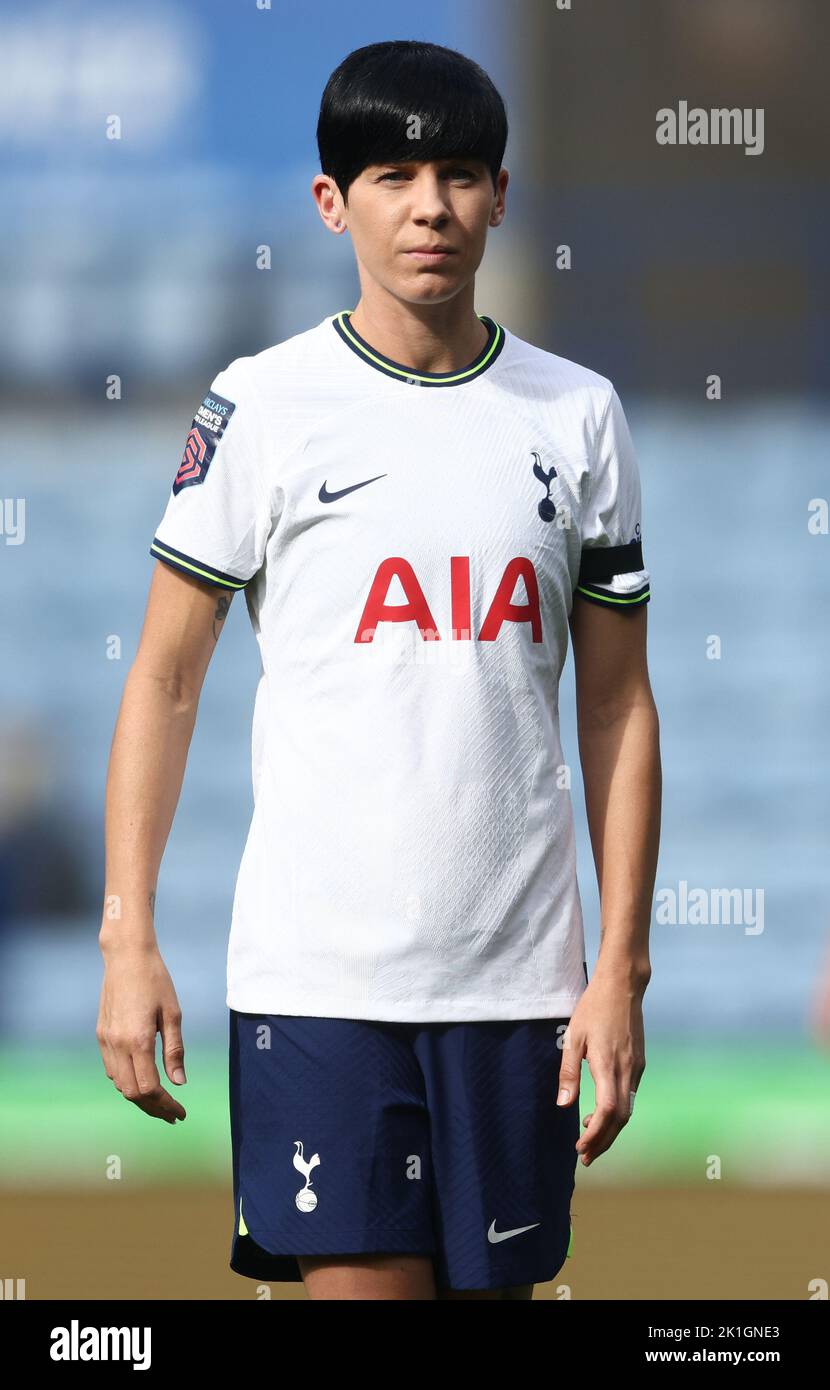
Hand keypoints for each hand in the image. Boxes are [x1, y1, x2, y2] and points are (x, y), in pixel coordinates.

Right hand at [96, 940, 186, 1122]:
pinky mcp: (101, 1035)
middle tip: (173, 1114)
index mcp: (138, 1040)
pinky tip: (142, 1079)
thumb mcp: (173, 1014)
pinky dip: (126, 1081)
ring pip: (119, 1084)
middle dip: (153, 1108)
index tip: (181, 1112)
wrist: (126, 957)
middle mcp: (118, 1044)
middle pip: (132, 1092)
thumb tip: (179, 1082)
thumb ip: (175, 1050)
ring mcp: (106, 1040)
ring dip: (139, 1097)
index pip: (150, 1088)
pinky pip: (111, 1069)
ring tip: (160, 1101)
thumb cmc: (156, 981)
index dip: (166, 1105)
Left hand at [556, 966, 645, 1165]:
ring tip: (590, 1139)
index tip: (581, 1148)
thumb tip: (563, 1105)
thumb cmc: (593, 1008)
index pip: (607, 1112)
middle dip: (604, 1141)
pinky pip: (630, 1096)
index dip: (596, 1135)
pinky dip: (617, 1113)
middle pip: (620, 1119)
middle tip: (586, 1156)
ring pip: (628, 1110)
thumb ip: (569, 1073)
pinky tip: (601, 1113)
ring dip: (611, 1129)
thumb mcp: (573, 1038)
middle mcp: (627, 1071)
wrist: (622, 986)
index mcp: (608, 1065)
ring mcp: (636, 1068)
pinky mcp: (639, 1063)